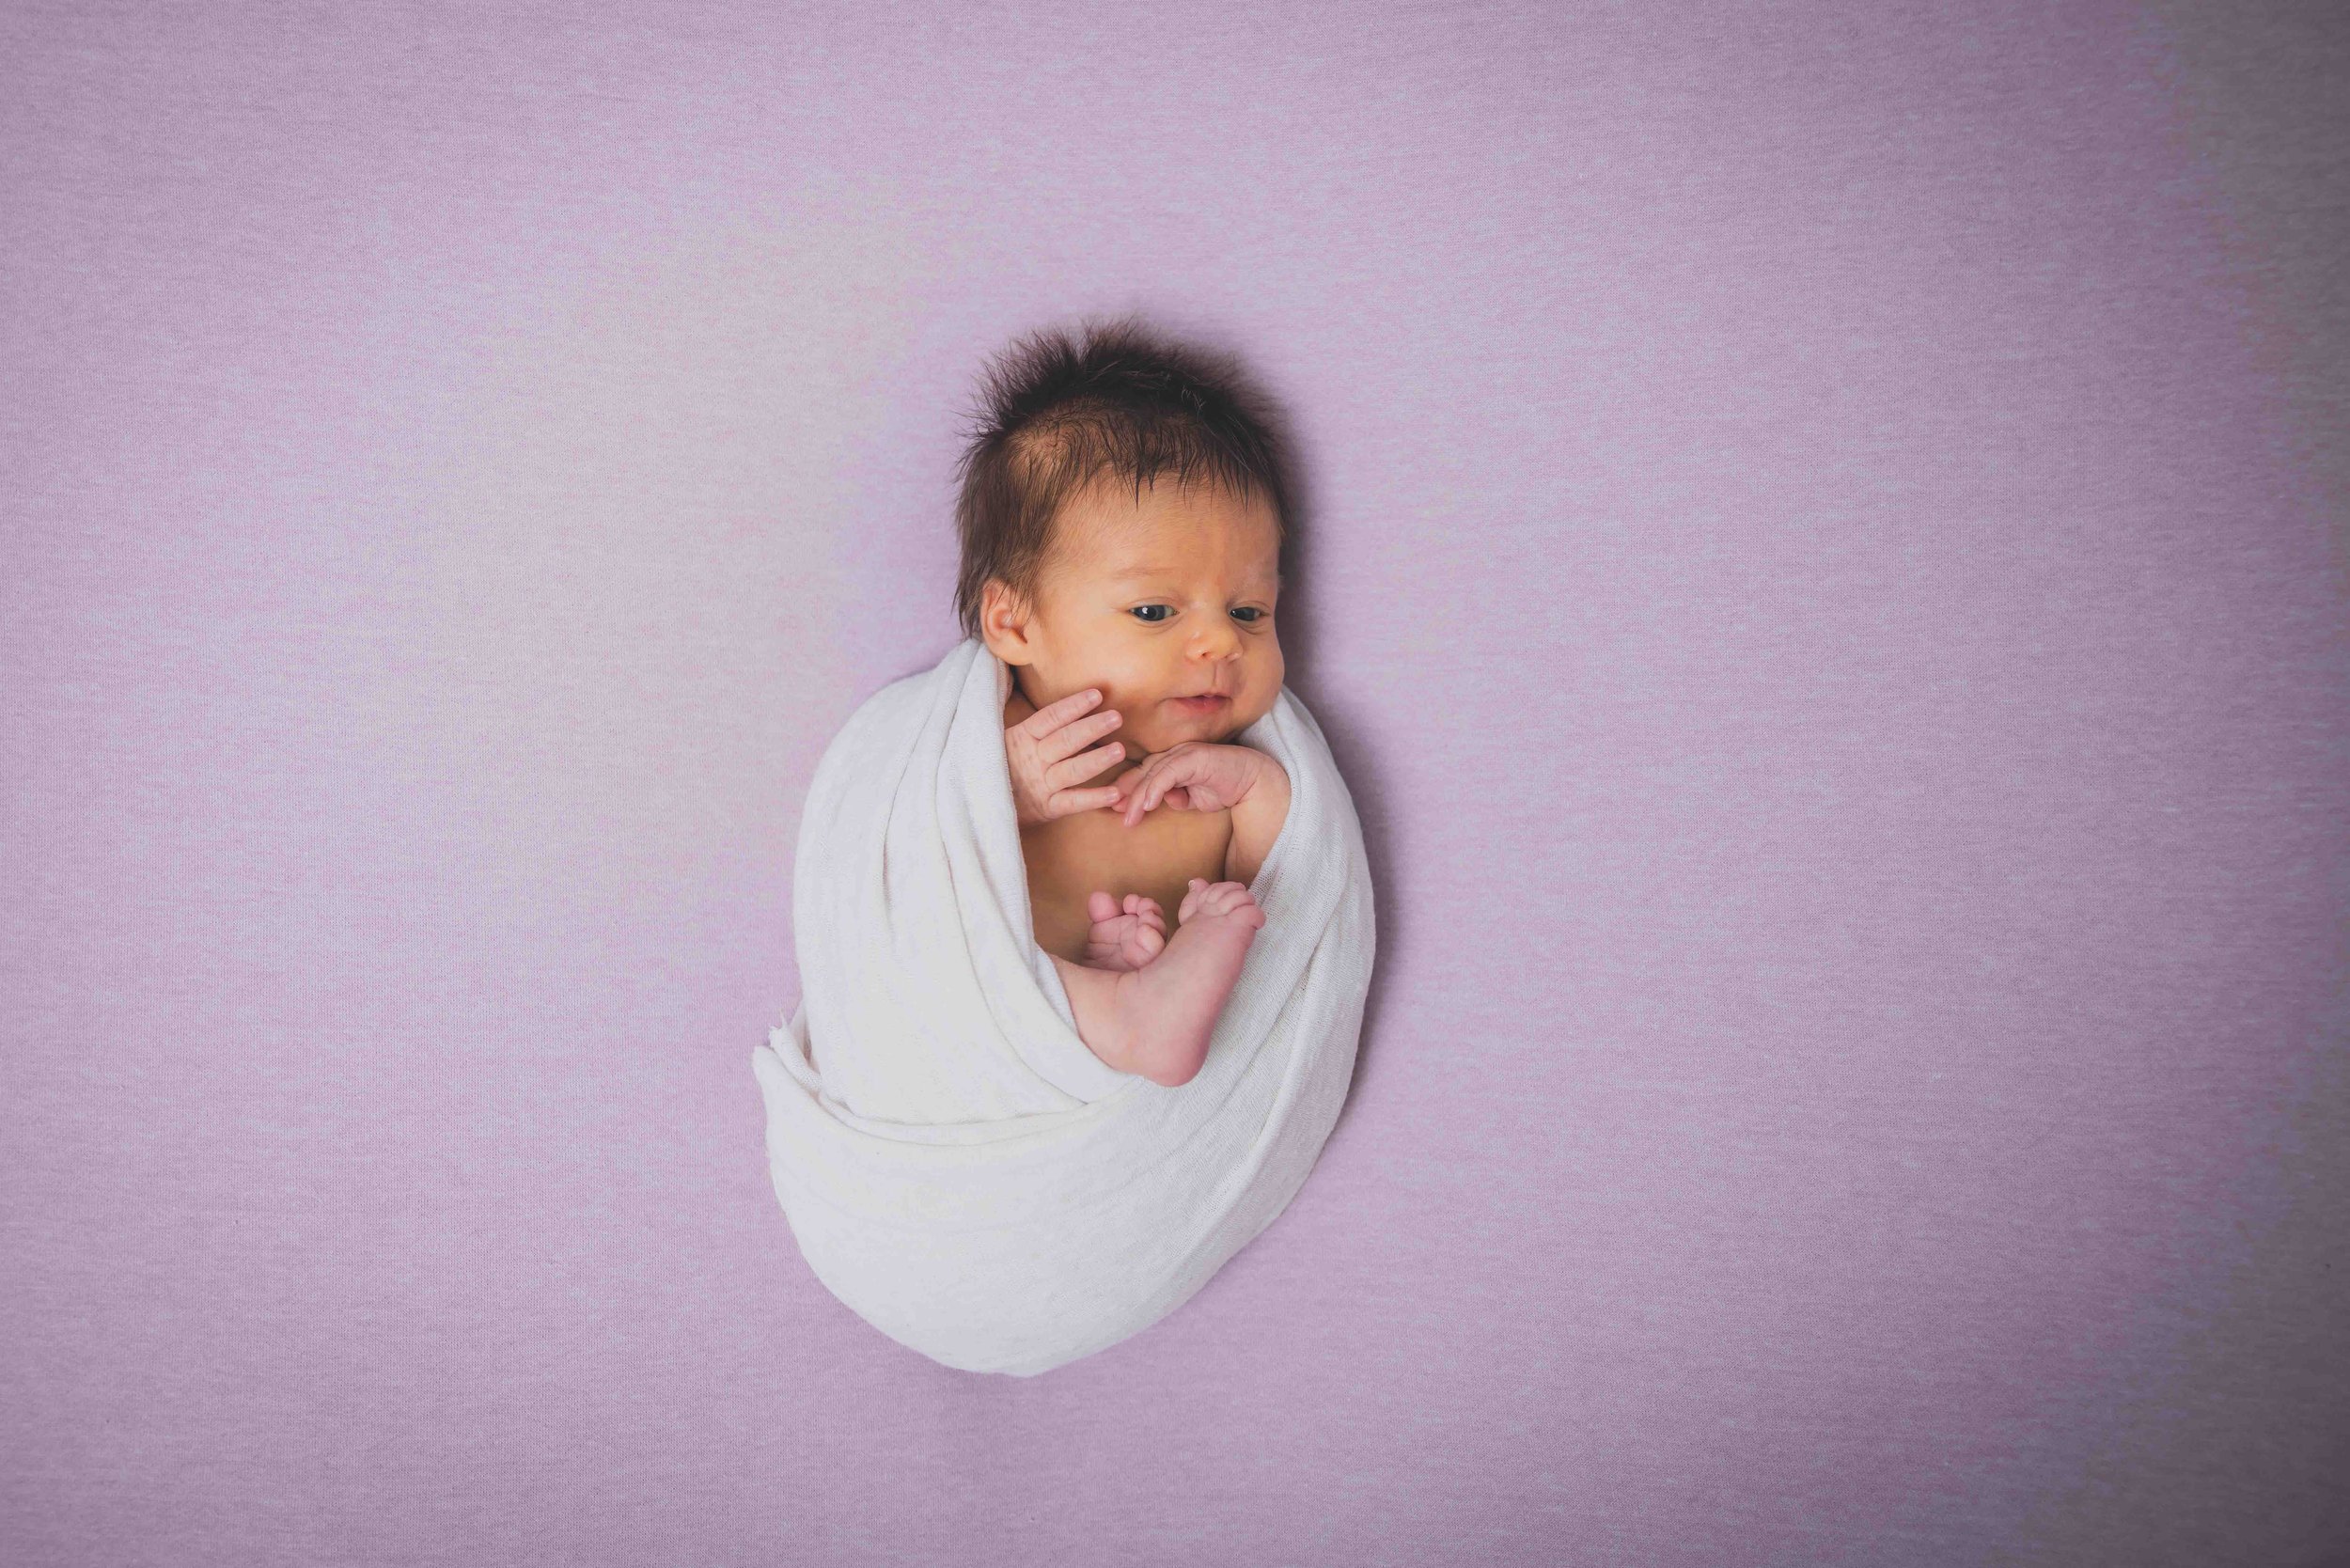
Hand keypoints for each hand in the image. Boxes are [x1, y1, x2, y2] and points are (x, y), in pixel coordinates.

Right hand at [1005, 687, 1128, 828]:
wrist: (977, 804)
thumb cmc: (1000, 766)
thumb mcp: (1008, 741)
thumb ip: (1034, 726)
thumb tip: (1064, 703)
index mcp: (1022, 738)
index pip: (1050, 718)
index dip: (1073, 706)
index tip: (1096, 695)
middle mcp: (1033, 759)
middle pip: (1066, 741)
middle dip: (1092, 728)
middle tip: (1117, 717)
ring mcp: (1040, 784)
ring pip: (1073, 770)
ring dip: (1097, 760)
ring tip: (1120, 750)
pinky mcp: (1047, 808)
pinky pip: (1073, 802)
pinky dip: (1094, 798)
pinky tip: (1115, 792)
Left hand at [1108, 743, 1277, 827]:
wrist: (1253, 782)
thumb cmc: (1225, 788)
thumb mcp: (1194, 799)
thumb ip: (1177, 799)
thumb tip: (1162, 803)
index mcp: (1172, 762)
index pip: (1143, 774)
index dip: (1128, 789)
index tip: (1115, 807)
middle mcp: (1175, 754)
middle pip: (1142, 773)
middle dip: (1127, 793)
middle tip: (1116, 812)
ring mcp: (1184, 753)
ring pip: (1153, 774)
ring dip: (1139, 796)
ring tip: (1131, 816)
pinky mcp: (1194, 757)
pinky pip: (1169, 773)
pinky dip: (1156, 788)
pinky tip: (1149, 804)